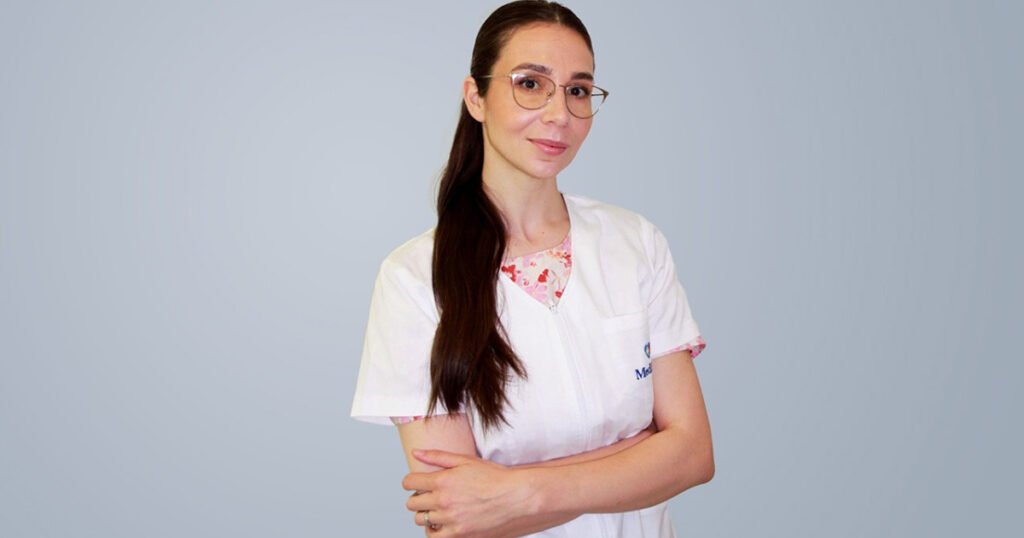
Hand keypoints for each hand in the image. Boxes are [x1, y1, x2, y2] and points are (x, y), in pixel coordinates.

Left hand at [403, 450, 536, 536]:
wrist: (517, 498)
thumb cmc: (495, 478)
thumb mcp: (466, 461)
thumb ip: (438, 456)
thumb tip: (416, 452)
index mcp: (443, 480)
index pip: (409, 482)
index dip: (411, 482)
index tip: (417, 483)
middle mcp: (443, 501)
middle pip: (412, 503)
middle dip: (418, 498)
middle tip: (431, 496)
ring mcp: (450, 520)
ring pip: (421, 521)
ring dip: (426, 515)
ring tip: (440, 510)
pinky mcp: (459, 535)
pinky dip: (435, 531)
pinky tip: (444, 524)